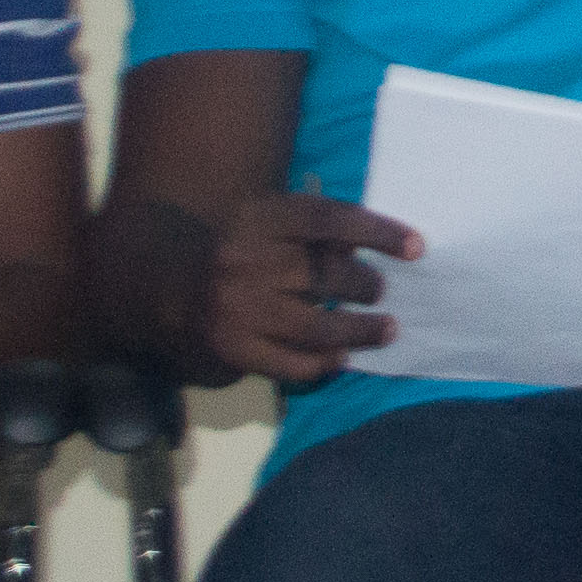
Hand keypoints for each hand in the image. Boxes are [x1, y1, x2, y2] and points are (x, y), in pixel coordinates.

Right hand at [206, 192, 417, 386]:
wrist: (163, 284)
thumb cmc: (232, 248)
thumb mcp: (265, 222)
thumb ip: (312, 230)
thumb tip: (368, 246)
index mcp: (256, 218)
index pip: (327, 218)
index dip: (377, 231)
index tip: (417, 247)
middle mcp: (246, 261)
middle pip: (324, 273)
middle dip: (365, 284)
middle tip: (381, 291)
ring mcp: (238, 309)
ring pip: (316, 325)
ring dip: (360, 330)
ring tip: (387, 329)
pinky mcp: (234, 349)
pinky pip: (291, 363)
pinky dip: (323, 362)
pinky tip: (342, 357)